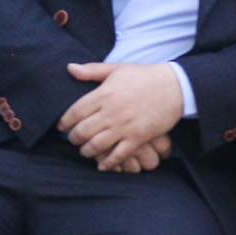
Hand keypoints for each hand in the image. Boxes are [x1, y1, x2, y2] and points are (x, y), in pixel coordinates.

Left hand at [60, 62, 184, 171]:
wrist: (175, 86)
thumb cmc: (143, 76)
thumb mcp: (116, 68)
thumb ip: (91, 70)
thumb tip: (69, 68)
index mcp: (103, 94)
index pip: (75, 112)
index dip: (65, 121)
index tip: (61, 126)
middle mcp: (111, 112)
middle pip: (83, 131)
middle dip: (74, 138)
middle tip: (72, 140)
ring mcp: (124, 126)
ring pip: (97, 145)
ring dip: (87, 151)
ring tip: (84, 151)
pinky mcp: (139, 138)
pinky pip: (119, 154)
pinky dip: (109, 163)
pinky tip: (102, 166)